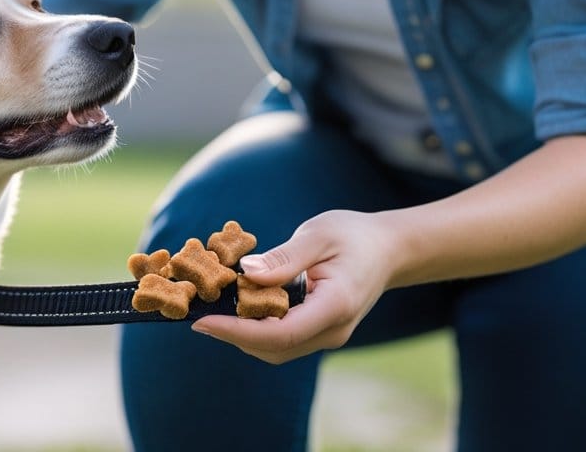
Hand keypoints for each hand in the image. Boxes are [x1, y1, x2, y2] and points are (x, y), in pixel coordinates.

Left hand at [191, 210, 397, 363]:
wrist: (389, 250)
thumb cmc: (354, 235)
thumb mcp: (318, 236)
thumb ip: (283, 258)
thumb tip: (245, 274)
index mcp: (335, 306)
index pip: (279, 333)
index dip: (237, 331)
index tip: (203, 321)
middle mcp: (332, 331)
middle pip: (273, 348)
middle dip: (232, 335)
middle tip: (197, 313)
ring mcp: (328, 335)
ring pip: (275, 349)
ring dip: (242, 334)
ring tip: (211, 309)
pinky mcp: (320, 331)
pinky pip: (282, 339)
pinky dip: (256, 328)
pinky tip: (237, 307)